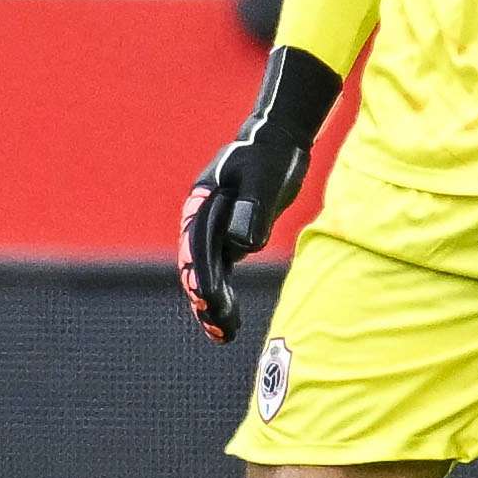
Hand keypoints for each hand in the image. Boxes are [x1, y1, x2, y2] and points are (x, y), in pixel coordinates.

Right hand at [179, 47, 344, 337]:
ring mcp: (215, 231)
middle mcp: (202, 218)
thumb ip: (253, 205)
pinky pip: (222, 273)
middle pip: (197, 262)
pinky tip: (230, 323)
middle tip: (215, 323)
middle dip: (204, 295)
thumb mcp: (264, 175)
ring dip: (212, 304)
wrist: (280, 142)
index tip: (204, 295)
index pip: (196, 241)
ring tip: (223, 335)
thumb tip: (242, 243)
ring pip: (208, 273)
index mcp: (202, 200)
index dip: (200, 270)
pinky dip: (224, 297)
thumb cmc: (271, 153)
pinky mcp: (231, 240)